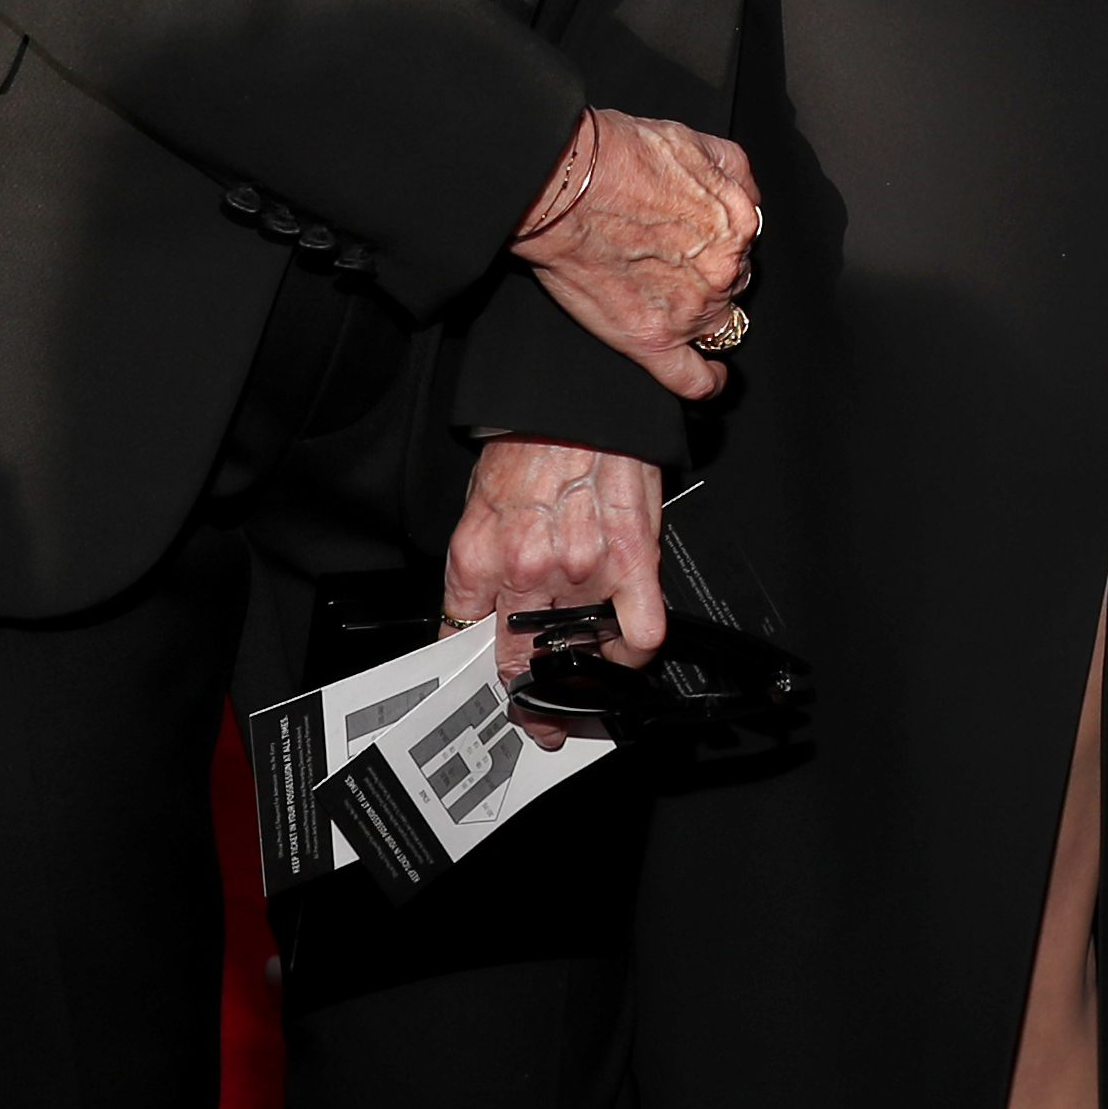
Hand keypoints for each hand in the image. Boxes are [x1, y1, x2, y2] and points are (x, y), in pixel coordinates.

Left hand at [442, 436, 666, 726]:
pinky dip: (636, 649)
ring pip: (583, 652)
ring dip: (587, 664)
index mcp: (478, 557)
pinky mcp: (632, 559)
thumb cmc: (527, 441)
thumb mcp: (477, 505)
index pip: (467, 645)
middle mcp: (527, 569)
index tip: (494, 695)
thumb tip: (482, 622)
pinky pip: (640, 633)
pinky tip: (628, 646)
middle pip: (522, 662)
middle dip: (532, 699)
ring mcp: (582, 568)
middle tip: (544, 716)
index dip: (481, 679)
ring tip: (589, 663)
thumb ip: (480, 569)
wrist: (573, 393)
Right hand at [511, 108, 760, 399]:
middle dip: (712, 275)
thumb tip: (747, 194)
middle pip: (733, 283)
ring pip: (719, 324)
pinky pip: (693, 378)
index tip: (700, 239)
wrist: (565, 185)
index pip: (745, 243)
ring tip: (675, 303)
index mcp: (737, 221)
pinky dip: (706, 383)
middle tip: (674, 260)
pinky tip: (710, 380)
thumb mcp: (692, 138)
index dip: (720, 240)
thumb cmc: (616, 156)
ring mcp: (691, 309)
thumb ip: (732, 170)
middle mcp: (722, 268)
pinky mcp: (653, 340)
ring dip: (704, 316)